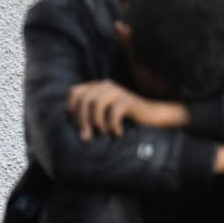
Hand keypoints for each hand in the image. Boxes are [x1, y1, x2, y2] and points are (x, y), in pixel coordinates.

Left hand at [67, 80, 188, 140]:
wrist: (151, 116)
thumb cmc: (125, 119)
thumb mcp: (104, 115)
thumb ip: (90, 117)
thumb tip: (80, 134)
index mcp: (97, 86)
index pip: (74, 92)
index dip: (72, 109)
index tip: (79, 125)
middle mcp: (106, 85)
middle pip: (84, 100)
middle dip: (82, 121)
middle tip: (87, 137)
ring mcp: (118, 91)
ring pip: (96, 104)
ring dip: (97, 123)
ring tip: (103, 133)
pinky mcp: (129, 100)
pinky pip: (113, 112)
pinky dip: (112, 125)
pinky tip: (118, 133)